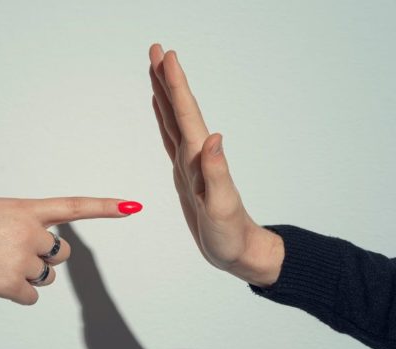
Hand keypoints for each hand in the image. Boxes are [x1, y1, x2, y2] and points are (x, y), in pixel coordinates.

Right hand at [0, 197, 141, 303]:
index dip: (106, 207)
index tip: (134, 206)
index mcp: (26, 208)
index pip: (74, 207)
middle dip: (43, 258)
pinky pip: (30, 297)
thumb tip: (44, 253)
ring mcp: (20, 258)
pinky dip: (14, 293)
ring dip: (25, 276)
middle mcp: (29, 231)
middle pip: (60, 255)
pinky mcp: (10, 284)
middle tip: (8, 252)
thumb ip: (24, 223)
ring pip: (44, 278)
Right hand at [148, 44, 281, 285]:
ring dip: (164, 94)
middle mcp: (196, 155)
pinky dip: (164, 119)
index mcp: (201, 159)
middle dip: (167, 79)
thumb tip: (213, 138)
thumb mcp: (222, 207)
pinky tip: (160, 109)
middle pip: (178, 109)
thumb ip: (216, 172)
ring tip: (155, 70)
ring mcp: (189, 163)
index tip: (167, 57)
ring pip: (173, 119)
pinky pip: (171, 138)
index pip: (187, 115)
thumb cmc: (231, 235)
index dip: (176, 86)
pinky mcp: (186, 173)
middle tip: (156, 50)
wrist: (239, 251)